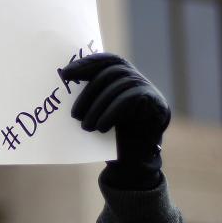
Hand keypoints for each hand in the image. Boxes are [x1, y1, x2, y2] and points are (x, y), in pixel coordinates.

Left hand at [59, 53, 170, 186]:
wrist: (133, 163)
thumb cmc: (110, 137)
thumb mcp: (96, 111)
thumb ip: (88, 94)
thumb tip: (64, 78)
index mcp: (122, 76)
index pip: (105, 60)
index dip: (85, 63)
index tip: (64, 74)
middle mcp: (137, 78)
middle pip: (110, 72)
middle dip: (89, 93)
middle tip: (74, 115)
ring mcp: (149, 89)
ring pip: (119, 86)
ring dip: (98, 107)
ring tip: (86, 127)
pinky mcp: (157, 103)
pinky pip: (131, 99)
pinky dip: (112, 112)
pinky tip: (101, 127)